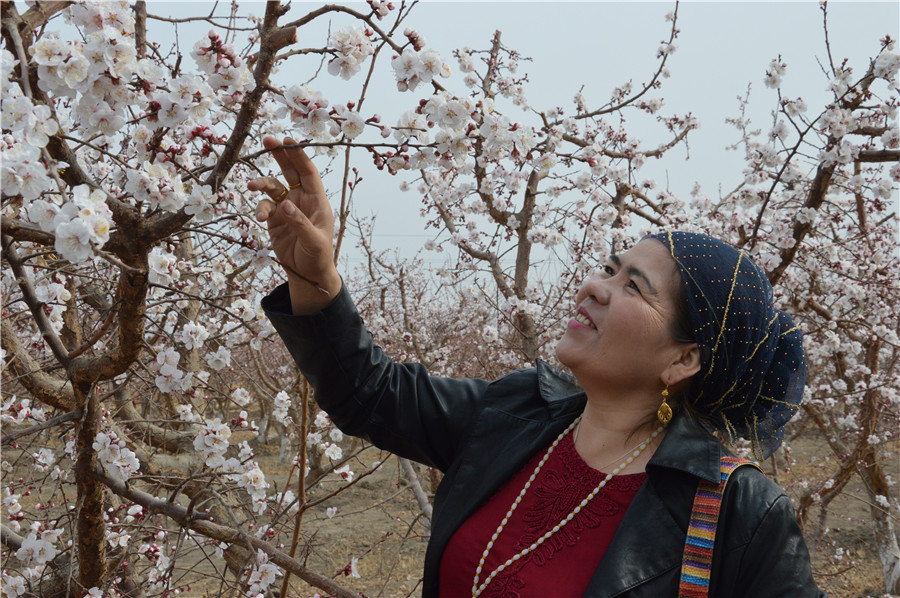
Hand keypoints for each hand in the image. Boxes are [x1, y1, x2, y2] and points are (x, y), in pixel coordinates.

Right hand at [250, 135, 341, 312]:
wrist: (308, 273)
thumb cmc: (319, 256)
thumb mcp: (314, 241)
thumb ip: (300, 223)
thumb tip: (286, 206)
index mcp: (317, 200)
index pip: (308, 172)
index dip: (298, 155)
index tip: (287, 140)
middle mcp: (301, 199)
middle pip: (290, 171)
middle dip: (279, 155)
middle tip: (267, 140)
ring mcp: (287, 208)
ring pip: (272, 187)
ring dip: (262, 184)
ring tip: (251, 187)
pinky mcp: (275, 219)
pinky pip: (264, 206)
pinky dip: (259, 208)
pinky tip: (258, 217)